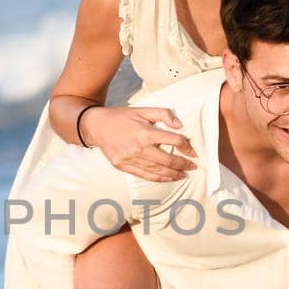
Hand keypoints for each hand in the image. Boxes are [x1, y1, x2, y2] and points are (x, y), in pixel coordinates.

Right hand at [82, 106, 196, 182]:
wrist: (96, 126)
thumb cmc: (121, 116)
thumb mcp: (143, 110)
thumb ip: (163, 114)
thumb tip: (179, 125)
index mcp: (145, 132)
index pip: (173, 141)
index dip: (186, 146)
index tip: (192, 151)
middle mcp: (138, 148)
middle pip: (167, 160)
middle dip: (183, 164)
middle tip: (193, 166)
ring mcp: (130, 159)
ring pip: (157, 170)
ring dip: (173, 174)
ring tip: (183, 174)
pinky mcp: (123, 166)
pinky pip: (144, 175)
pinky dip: (158, 178)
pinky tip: (167, 178)